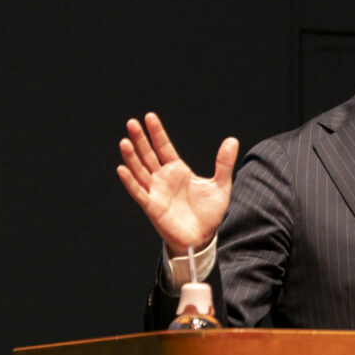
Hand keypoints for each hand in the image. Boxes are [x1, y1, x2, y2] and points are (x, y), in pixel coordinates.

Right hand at [117, 112, 238, 256]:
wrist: (203, 237)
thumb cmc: (209, 212)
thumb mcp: (220, 185)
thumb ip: (224, 163)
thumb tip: (232, 140)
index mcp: (178, 170)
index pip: (164, 147)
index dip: (157, 133)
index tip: (149, 117)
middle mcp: (163, 178)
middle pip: (149, 155)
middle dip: (140, 139)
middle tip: (132, 122)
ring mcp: (156, 192)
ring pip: (140, 171)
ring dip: (132, 157)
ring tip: (125, 141)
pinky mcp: (152, 207)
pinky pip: (138, 192)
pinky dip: (130, 181)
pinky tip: (122, 169)